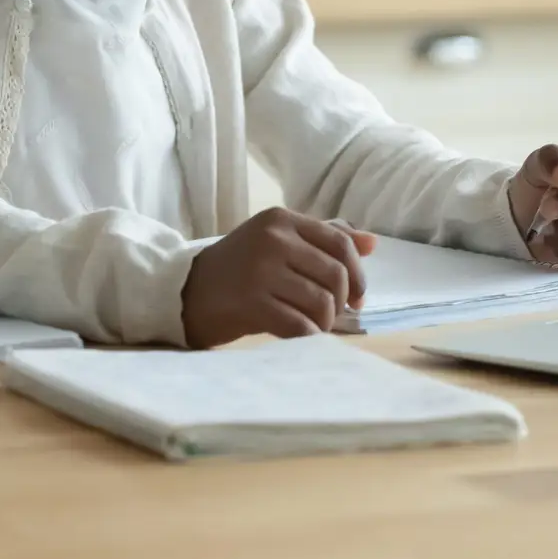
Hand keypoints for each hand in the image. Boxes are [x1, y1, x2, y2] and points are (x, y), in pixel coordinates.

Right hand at [180, 208, 377, 348]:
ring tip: (312, 327)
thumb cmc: (238, 268)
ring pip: (322, 302)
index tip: (356, 298)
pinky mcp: (251, 302)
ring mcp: (261, 270)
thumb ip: (323, 238)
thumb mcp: (277, 242)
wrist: (183, 291)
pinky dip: (308, 337)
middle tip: (330, 317)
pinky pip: (299, 325)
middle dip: (341, 302)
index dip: (358, 274)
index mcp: (282, 219)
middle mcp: (273, 239)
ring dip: (324, 323)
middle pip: (336, 274)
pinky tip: (300, 338)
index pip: (340, 243)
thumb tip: (373, 243)